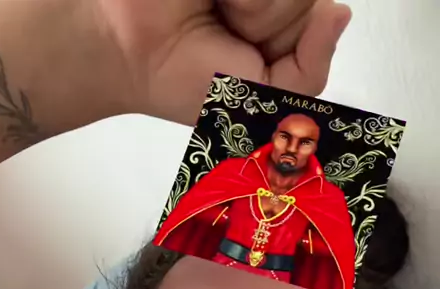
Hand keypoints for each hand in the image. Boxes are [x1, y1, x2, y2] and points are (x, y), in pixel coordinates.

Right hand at [95, 0, 351, 124]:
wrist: (128, 50)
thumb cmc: (190, 78)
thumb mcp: (261, 101)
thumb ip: (308, 71)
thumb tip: (339, 12)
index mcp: (291, 22)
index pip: (326, 17)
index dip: (293, 40)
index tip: (251, 57)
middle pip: (308, 0)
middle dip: (268, 25)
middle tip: (227, 33)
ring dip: (251, 6)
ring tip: (216, 10)